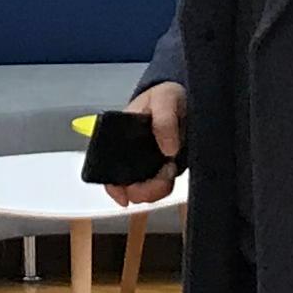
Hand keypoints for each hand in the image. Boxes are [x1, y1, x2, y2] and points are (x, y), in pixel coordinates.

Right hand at [102, 79, 185, 205]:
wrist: (186, 96)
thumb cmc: (167, 95)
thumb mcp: (164, 99)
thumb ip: (164, 120)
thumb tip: (168, 150)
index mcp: (120, 135)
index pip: (106, 165)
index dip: (112, 186)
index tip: (123, 197)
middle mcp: (129, 153)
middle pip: (125, 185)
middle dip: (142, 190)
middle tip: (162, 176)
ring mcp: (146, 163)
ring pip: (143, 191)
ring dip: (156, 189)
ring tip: (169, 169)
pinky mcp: (162, 169)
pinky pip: (159, 188)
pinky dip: (165, 187)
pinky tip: (172, 170)